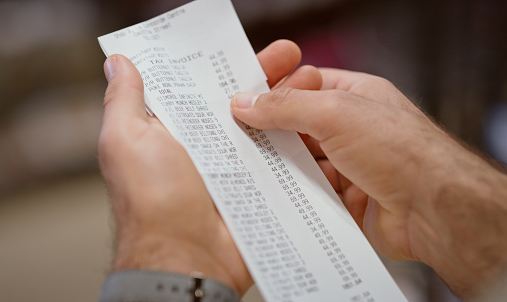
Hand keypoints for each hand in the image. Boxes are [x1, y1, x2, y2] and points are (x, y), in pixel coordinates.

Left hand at [98, 40, 320, 295]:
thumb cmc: (150, 201)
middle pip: (242, 104)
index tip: (246, 47)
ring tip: (315, 81)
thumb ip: (124, 100)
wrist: (186, 259)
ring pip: (267, 129)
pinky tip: (321, 122)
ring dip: (291, 105)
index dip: (223, 64)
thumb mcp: (126, 141)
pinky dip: (301, 145)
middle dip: (268, 79)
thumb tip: (118, 62)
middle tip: (293, 57)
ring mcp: (234, 170)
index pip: (201, 87)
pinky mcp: (256, 191)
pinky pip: (282, 163)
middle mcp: (204, 148)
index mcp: (173, 131)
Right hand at [231, 68, 506, 296]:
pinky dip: (293, 193)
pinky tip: (272, 194)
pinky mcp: (345, 198)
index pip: (304, 86)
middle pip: (298, 126)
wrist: (434, 210)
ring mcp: (349, 164)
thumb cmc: (400, 151)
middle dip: (271, 132)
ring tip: (248, 167)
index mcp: (354, 96)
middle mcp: (351, 128)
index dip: (274, 92)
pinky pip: (309, 192)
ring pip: (301, 161)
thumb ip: (287, 106)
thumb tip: (246, 103)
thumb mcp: (336, 113)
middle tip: (236, 136)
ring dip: (280, 165)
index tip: (241, 102)